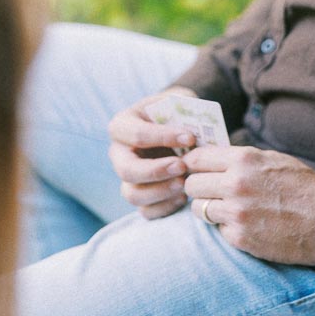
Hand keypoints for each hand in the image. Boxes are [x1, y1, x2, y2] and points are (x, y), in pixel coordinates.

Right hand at [107, 87, 197, 219]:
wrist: (177, 125)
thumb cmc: (176, 113)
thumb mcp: (177, 104)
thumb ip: (182, 112)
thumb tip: (196, 129)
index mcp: (122, 126)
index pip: (136, 134)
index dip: (163, 136)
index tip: (190, 137)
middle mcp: (118, 154)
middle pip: (127, 170)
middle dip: (156, 171)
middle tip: (182, 166)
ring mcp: (127, 178)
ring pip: (133, 194)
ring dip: (161, 191)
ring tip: (185, 184)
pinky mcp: (140, 196)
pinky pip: (146, 211)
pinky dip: (165, 207)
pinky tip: (184, 198)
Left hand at [182, 145, 314, 264]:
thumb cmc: (302, 186)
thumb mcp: (271, 159)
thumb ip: (240, 158)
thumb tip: (212, 157)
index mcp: (243, 160)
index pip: (196, 158)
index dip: (192, 163)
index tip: (194, 169)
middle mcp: (235, 184)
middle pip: (191, 185)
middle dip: (198, 188)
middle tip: (209, 191)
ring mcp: (236, 213)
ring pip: (199, 209)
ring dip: (209, 209)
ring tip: (228, 209)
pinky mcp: (240, 238)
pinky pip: (218, 230)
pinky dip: (227, 227)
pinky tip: (245, 224)